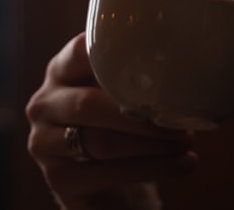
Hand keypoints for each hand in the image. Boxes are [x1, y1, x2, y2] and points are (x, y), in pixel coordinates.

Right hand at [26, 32, 197, 208]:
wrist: (103, 181)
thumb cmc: (118, 123)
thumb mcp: (119, 91)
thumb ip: (136, 72)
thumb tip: (188, 62)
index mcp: (61, 70)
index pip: (82, 51)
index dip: (117, 55)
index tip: (161, 62)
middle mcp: (45, 103)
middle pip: (90, 104)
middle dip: (141, 114)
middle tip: (181, 119)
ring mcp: (44, 143)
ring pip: (102, 142)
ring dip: (152, 144)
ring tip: (186, 141)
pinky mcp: (59, 179)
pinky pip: (108, 174)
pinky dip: (153, 169)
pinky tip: (184, 163)